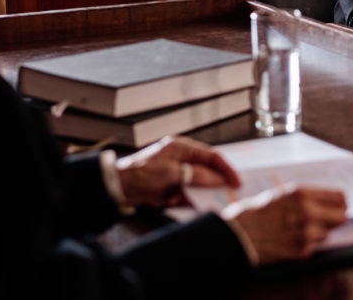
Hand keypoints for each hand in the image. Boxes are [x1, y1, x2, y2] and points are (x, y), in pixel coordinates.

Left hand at [115, 135, 240, 208]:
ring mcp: (176, 174)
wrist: (116, 189)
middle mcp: (181, 159)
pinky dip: (188, 201)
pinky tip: (185, 205)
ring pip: (198, 185)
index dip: (226, 169)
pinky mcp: (170, 189)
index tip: (236, 182)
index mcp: (182, 148)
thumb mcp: (171, 173)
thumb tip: (218, 179)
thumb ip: (197, 175)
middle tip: (229, 195)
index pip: (212, 156)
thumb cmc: (141, 174)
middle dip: (216, 184)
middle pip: (207, 171)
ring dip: (201, 194)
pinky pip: (187, 195)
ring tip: (207, 203)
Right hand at [224, 186, 347, 263]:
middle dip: (335, 219)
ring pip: (328, 234)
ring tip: (299, 230)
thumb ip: (310, 197)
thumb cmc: (260, 212)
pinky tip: (291, 240)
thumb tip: (334, 202)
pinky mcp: (301, 250)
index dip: (340, 204)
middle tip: (325, 221)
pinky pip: (314, 247)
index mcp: (302, 193)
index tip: (337, 207)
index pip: (340, 197)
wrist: (241, 234)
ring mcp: (305, 232)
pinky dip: (307, 245)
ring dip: (318, 234)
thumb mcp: (285, 195)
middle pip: (342, 217)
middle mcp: (307, 211)